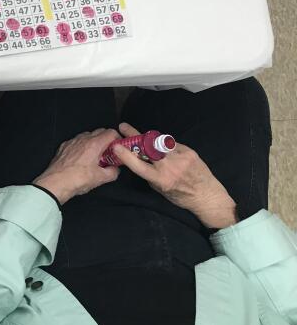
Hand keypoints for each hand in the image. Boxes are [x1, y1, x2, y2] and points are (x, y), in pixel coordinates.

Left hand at [33, 129, 120, 204]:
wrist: (56, 182)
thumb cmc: (76, 179)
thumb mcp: (101, 178)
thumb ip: (113, 172)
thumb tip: (115, 170)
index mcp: (94, 144)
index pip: (110, 132)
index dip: (118, 139)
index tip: (119, 147)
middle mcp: (82, 139)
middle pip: (99, 132)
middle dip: (107, 140)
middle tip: (110, 153)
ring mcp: (72, 142)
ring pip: (87, 136)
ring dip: (94, 142)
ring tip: (96, 156)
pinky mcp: (64, 147)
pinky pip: (76, 142)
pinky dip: (82, 146)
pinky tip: (82, 158)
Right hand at [114, 123, 237, 228]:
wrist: (207, 195)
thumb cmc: (181, 197)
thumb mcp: (160, 189)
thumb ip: (150, 174)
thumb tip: (140, 159)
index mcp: (160, 179)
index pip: (139, 165)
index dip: (126, 155)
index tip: (116, 145)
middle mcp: (170, 167)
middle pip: (147, 146)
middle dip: (134, 135)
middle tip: (124, 127)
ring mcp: (180, 157)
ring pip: (159, 143)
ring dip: (150, 141)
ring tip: (145, 140)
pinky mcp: (189, 151)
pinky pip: (172, 144)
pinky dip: (165, 146)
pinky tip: (167, 150)